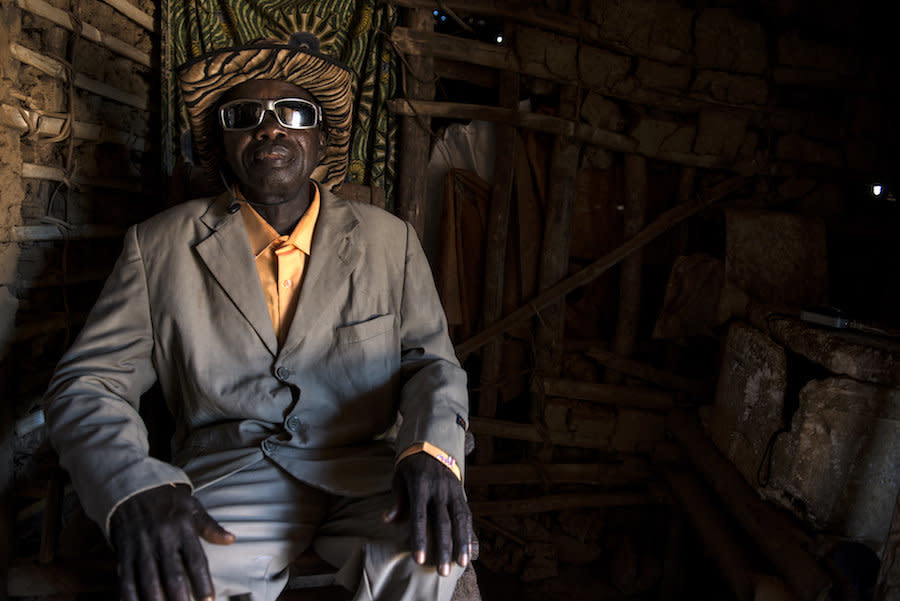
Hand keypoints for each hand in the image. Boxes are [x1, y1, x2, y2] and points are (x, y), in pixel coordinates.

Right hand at [110, 483, 234, 600]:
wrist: (133, 486)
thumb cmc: (168, 499)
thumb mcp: (192, 506)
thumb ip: (210, 526)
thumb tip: (231, 539)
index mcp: (183, 528)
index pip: (196, 560)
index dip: (202, 582)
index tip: (209, 600)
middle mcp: (162, 538)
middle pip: (172, 574)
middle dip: (179, 597)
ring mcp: (142, 545)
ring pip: (148, 579)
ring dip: (155, 599)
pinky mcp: (124, 550)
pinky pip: (125, 576)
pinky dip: (128, 594)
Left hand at [383, 452, 471, 575]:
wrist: (432, 443)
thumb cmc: (411, 464)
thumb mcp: (399, 476)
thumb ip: (396, 499)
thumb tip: (386, 520)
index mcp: (420, 485)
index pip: (419, 516)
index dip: (420, 539)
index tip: (419, 559)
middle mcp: (438, 489)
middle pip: (442, 523)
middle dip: (443, 548)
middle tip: (442, 571)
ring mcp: (452, 490)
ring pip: (459, 520)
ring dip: (461, 544)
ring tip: (461, 564)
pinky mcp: (461, 491)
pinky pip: (466, 514)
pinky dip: (468, 532)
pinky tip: (468, 549)